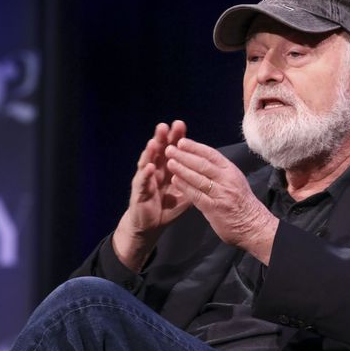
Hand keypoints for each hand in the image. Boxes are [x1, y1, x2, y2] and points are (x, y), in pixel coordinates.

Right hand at [112, 120, 190, 270]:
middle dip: (163, 138)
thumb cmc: (166, 207)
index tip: (181, 125)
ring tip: (156, 141)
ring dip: (151, 152)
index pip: (172, 150)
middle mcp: (155, 171)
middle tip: (167, 125)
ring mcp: (145, 180)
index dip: (175, 138)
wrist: (151, 225)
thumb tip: (209, 174)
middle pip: (159, 151)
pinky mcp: (139, 192)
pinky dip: (146, 174)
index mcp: (167, 169)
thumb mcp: (184, 194)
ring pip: (148, 162)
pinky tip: (150, 166)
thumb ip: (193, 182)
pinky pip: (143, 182)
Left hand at [165, 137, 278, 264]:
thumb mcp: (235, 181)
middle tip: (170, 149)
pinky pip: (197, 195)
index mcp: (231, 171)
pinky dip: (185, 187)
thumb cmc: (241, 203)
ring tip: (169, 162)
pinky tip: (175, 181)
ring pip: (198, 178)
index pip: (211, 155)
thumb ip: (220, 172)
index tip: (181, 141)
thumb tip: (202, 160)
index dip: (195, 147)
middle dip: (184, 155)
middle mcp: (227, 180)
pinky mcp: (215, 208)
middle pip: (203, 164)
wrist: (254, 226)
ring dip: (182, 169)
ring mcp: (221, 194)